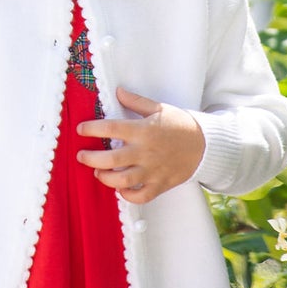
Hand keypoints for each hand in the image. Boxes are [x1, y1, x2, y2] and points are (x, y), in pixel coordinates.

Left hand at [74, 89, 206, 203]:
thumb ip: (136, 102)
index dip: (92, 128)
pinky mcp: (160, 184)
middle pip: (110, 160)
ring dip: (105, 178)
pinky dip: (127, 195)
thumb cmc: (180, 125)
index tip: (81, 129)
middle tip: (81, 156)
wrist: (205, 145)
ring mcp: (152, 171)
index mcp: (144, 131)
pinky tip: (120, 188)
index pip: (111, 128)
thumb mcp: (159, 108)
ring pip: (122, 181)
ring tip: (98, 172)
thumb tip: (118, 91)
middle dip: (90, 158)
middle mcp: (145, 152)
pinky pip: (140, 196)